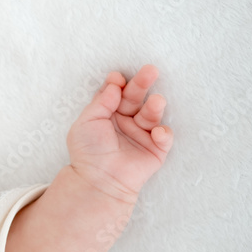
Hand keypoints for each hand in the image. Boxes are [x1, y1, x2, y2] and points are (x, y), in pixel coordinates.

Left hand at [66, 64, 173, 203]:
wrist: (98, 180)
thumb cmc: (88, 151)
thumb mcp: (87, 121)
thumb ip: (101, 101)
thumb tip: (115, 83)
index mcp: (108, 113)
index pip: (116, 93)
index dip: (118, 84)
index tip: (117, 78)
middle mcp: (126, 121)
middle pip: (136, 98)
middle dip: (142, 84)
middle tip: (150, 71)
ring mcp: (141, 134)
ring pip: (152, 114)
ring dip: (155, 106)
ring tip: (157, 101)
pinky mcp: (155, 149)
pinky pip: (164, 137)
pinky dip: (164, 133)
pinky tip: (157, 132)